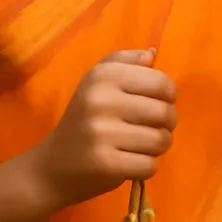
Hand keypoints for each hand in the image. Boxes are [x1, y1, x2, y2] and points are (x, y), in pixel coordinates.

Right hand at [27, 48, 177, 210]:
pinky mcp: (105, 163)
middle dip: (167, 124)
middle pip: (164, 112)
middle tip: (152, 128)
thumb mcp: (97, 82)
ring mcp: (101, 133)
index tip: (157, 103)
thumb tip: (152, 53)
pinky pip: (150, 165)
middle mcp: (99, 100)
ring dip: (159, 146)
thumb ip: (125, 62)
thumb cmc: (85, 119)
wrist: (52, 166)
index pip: (161, 83)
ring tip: (142, 145)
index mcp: (102, 76)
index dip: (169, 96)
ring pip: (161, 140)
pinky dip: (146, 167)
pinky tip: (131, 163)